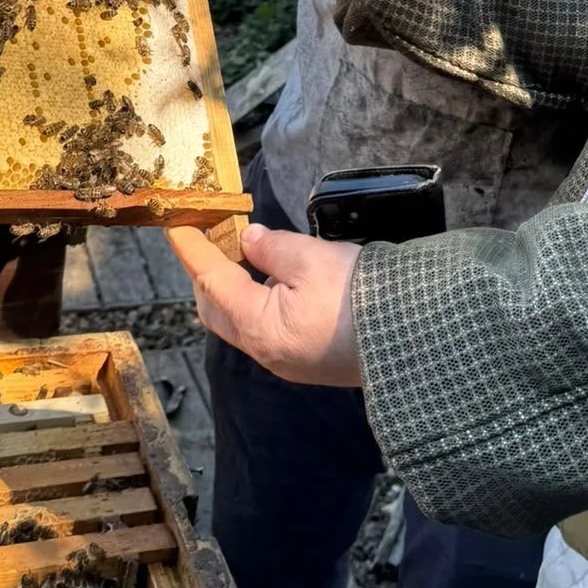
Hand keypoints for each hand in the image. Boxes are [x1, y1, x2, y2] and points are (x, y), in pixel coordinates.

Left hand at [165, 224, 362, 385]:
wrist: (412, 336)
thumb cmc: (359, 295)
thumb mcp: (311, 257)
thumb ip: (272, 247)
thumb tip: (249, 241)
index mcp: (258, 326)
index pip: (211, 281)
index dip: (191, 250)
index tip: (174, 225)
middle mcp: (265, 351)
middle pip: (216, 311)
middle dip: (204, 275)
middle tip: (206, 238)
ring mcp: (285, 361)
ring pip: (239, 323)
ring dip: (230, 289)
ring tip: (237, 255)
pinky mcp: (306, 362)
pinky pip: (264, 330)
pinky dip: (255, 302)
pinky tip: (270, 282)